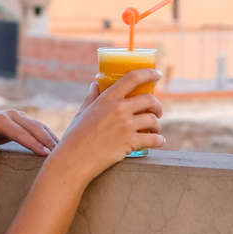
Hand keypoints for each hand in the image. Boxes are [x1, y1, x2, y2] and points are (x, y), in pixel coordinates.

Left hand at [0, 106, 59, 160]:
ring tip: (64, 152)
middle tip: (61, 155)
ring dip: (51, 138)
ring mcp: (19, 115)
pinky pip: (39, 127)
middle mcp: (12, 114)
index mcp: (0, 120)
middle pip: (35, 127)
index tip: (45, 155)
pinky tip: (58, 146)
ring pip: (40, 126)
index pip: (21, 133)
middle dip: (48, 141)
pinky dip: (49, 135)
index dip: (33, 144)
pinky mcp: (23, 119)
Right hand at [47, 69, 162, 187]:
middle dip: (157, 106)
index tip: (157, 74)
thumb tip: (95, 84)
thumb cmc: (75, 137)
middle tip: (157, 111)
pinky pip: (153, 139)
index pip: (132, 78)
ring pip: (153, 120)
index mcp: (106, 99)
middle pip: (149, 100)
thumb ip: (91, 97)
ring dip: (157, 125)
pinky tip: (158, 141)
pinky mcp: (130, 143)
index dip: (148, 73)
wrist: (73, 160)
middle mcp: (118, 109)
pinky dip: (159, 140)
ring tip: (155, 130)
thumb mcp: (82, 113)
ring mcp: (125, 126)